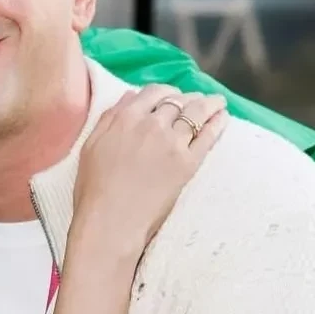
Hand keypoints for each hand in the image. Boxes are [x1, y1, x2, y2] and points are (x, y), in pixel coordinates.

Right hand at [73, 85, 228, 260]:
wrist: (111, 221)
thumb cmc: (93, 189)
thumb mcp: (91, 146)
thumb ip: (109, 118)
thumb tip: (130, 96)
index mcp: (125, 118)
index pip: (152, 92)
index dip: (165, 92)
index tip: (171, 97)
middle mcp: (152, 124)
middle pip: (177, 101)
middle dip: (188, 98)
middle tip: (195, 101)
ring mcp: (172, 143)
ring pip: (197, 112)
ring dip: (209, 104)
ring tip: (217, 103)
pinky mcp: (188, 163)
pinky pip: (208, 135)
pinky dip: (218, 122)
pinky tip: (223, 117)